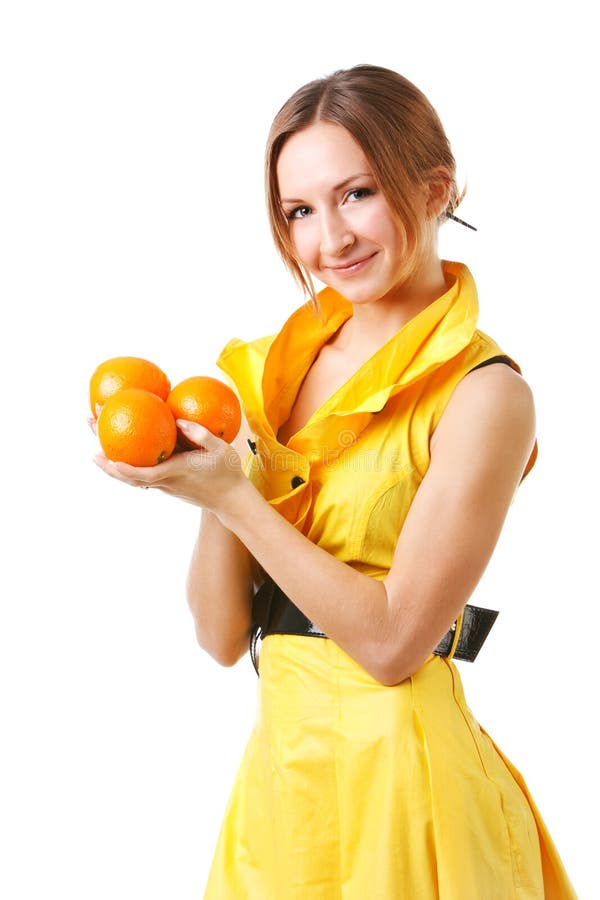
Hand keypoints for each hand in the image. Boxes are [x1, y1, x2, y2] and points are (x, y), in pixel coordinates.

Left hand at [93, 419, 246, 514]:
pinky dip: (127, 466)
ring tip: (97, 448)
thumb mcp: (222, 450)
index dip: (128, 470)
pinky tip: (121, 452)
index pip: (147, 475)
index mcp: (177, 473)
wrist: (231, 500)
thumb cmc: (228, 474)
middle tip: (93, 447)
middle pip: (130, 477)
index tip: (110, 461)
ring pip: (132, 479)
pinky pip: (141, 475)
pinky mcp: (166, 484)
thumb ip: (201, 435)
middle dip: (108, 463)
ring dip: (112, 465)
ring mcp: (164, 485)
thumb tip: (179, 420)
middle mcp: (166, 481)